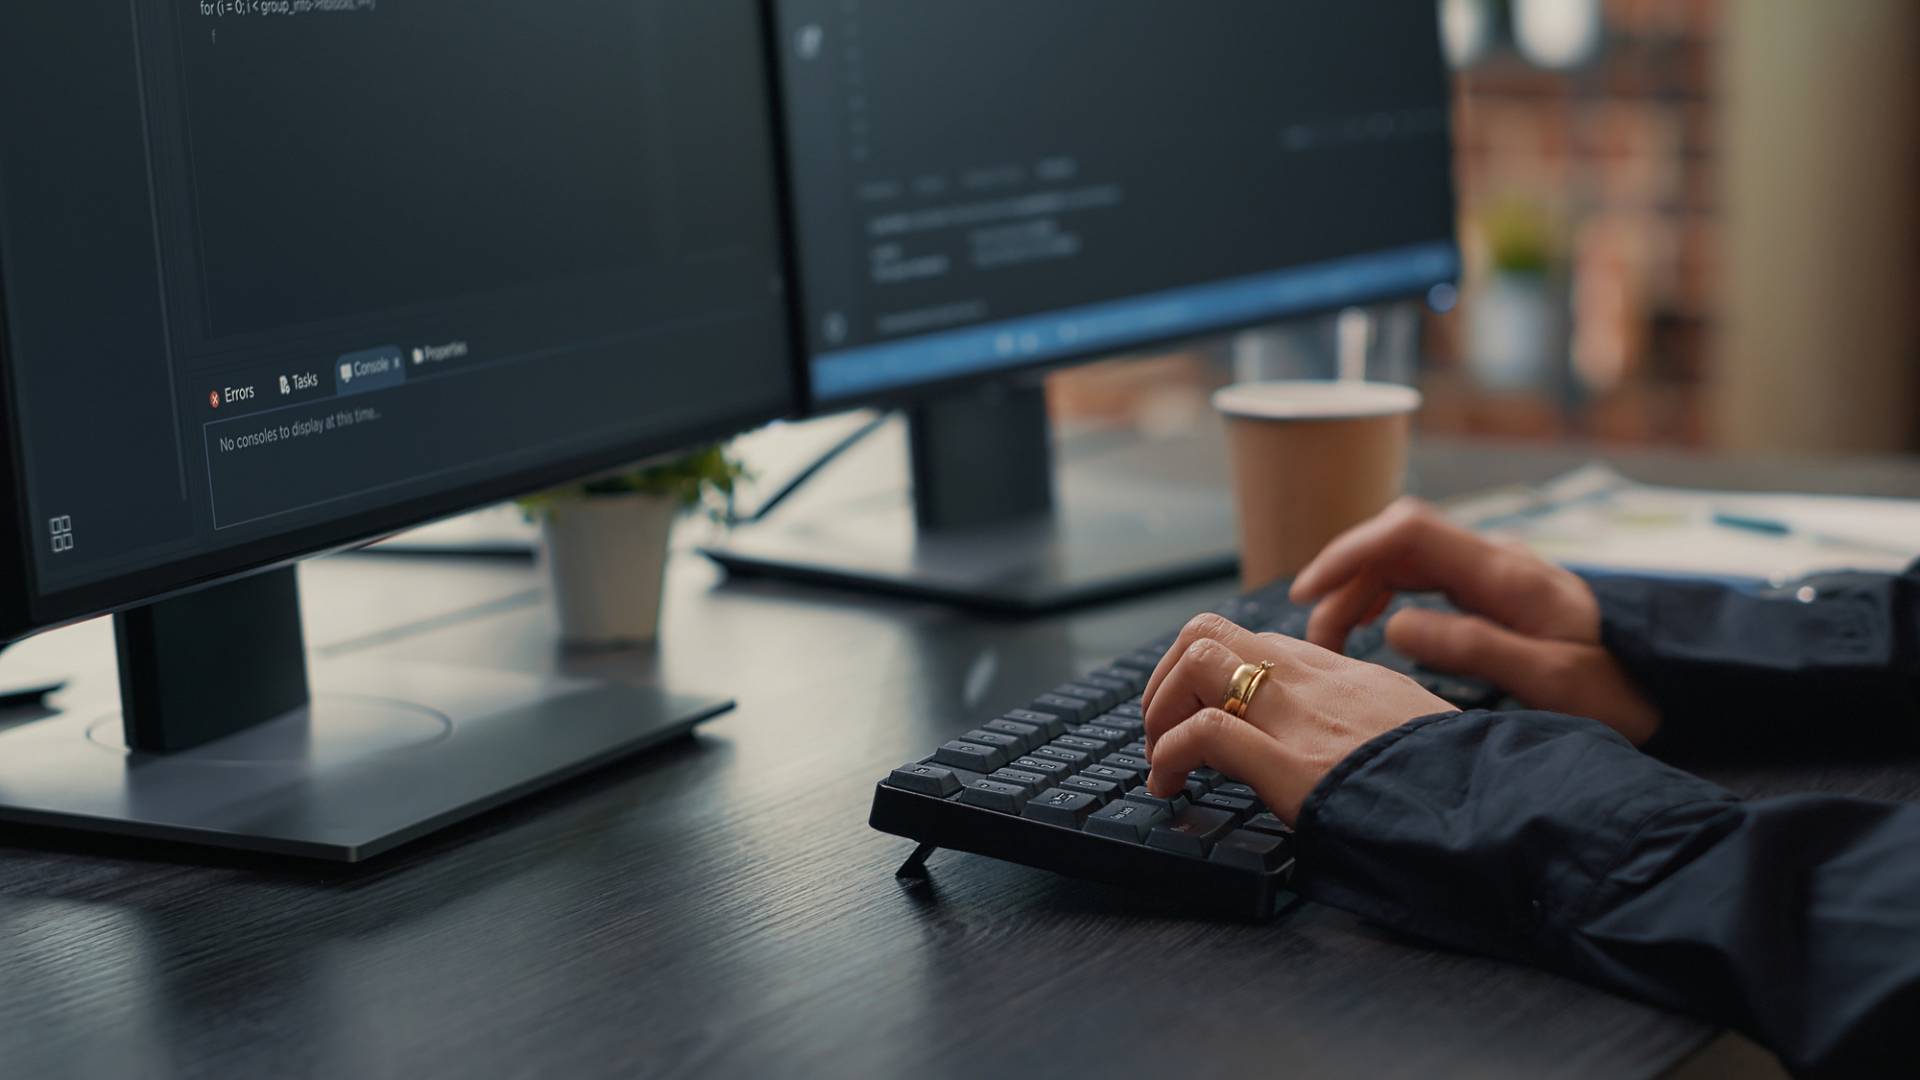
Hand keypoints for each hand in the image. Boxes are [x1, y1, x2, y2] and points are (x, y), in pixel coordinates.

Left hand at [1139, 614, 1451, 822]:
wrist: (1498, 807)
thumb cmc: (1463, 780)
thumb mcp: (1414, 728)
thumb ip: (1370, 719)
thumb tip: (1344, 737)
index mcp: (1346, 674)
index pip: (1256, 641)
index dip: (1212, 673)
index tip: (1200, 712)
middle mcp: (1317, 682)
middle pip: (1208, 630)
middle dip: (1166, 677)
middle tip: (1162, 729)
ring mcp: (1303, 718)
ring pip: (1198, 660)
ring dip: (1159, 710)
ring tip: (1160, 761)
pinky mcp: (1293, 766)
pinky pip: (1204, 733)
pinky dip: (1170, 755)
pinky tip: (1170, 786)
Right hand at [1289, 498, 1660, 745]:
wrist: (1675, 688)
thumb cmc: (1621, 691)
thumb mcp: (1551, 681)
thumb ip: (1472, 647)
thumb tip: (1393, 626)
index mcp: (1506, 573)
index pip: (1407, 533)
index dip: (1348, 553)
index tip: (1308, 594)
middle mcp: (1497, 560)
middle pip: (1397, 541)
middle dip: (1345, 579)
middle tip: (1319, 638)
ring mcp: (1497, 573)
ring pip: (1406, 558)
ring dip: (1362, 590)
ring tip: (1336, 641)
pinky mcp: (1497, 592)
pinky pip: (1425, 577)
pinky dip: (1387, 595)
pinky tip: (1374, 628)